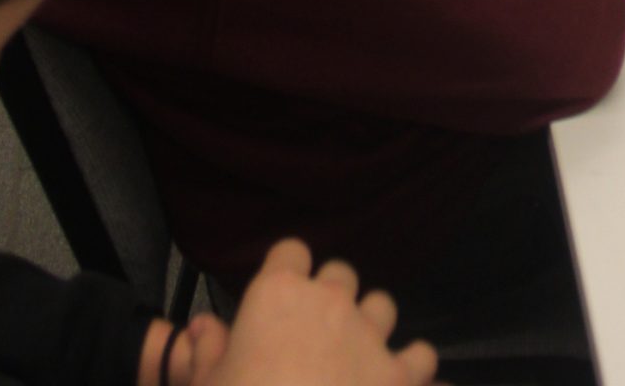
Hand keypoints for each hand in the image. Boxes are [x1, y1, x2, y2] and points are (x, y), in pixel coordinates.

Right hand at [190, 238, 437, 385]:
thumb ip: (205, 351)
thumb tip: (204, 328)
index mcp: (278, 294)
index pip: (290, 252)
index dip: (285, 273)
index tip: (277, 302)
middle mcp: (330, 301)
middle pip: (340, 274)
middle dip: (329, 297)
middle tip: (312, 335)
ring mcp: (370, 336)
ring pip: (382, 305)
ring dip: (370, 324)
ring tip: (354, 355)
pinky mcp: (400, 375)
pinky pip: (420, 354)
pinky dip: (411, 365)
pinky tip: (396, 380)